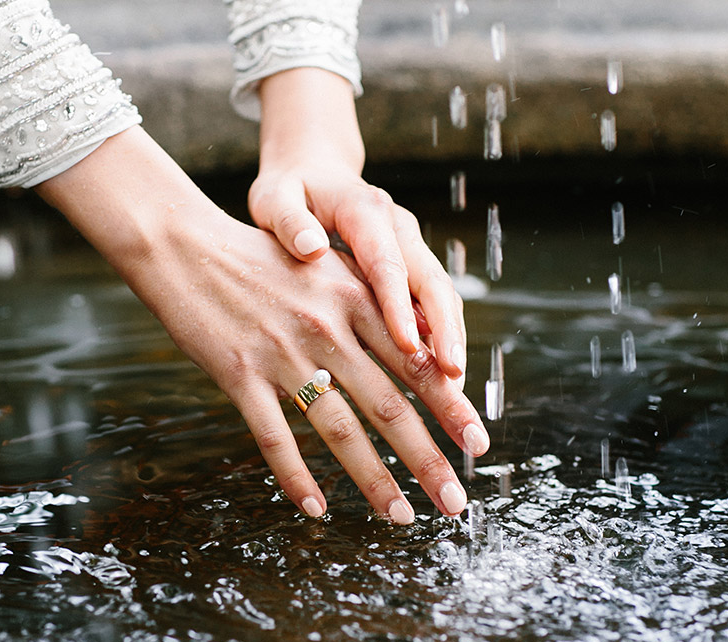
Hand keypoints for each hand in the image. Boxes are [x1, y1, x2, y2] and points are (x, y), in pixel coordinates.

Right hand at [36, 127, 489, 520]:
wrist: (184, 244)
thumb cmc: (260, 259)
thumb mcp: (326, 270)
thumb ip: (371, 309)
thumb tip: (422, 355)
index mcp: (355, 298)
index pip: (417, 363)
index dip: (451, 407)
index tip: (479, 444)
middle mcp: (326, 327)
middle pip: (389, 407)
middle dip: (428, 461)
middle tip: (455, 502)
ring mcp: (281, 353)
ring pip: (340, 431)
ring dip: (375, 480)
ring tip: (401, 516)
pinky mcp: (239, 375)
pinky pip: (275, 437)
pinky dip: (297, 477)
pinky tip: (316, 509)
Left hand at [252, 68, 467, 383]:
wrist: (313, 170)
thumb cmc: (287, 189)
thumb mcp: (274, 198)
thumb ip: (288, 221)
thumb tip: (310, 247)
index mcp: (365, 211)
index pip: (388, 264)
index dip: (399, 307)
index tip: (407, 346)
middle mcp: (397, 227)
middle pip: (432, 281)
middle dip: (446, 329)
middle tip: (451, 375)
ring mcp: (409, 245)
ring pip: (440, 294)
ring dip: (450, 338)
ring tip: (453, 385)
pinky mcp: (410, 264)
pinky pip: (431, 302)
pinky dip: (438, 336)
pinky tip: (437, 376)